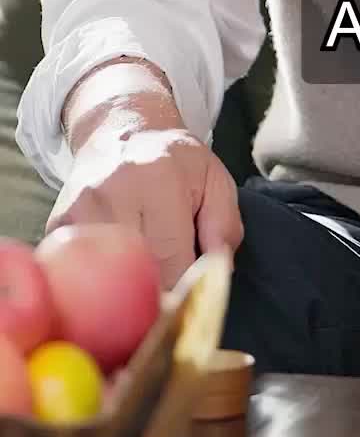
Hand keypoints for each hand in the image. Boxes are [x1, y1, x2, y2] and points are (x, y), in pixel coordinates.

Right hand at [50, 68, 242, 288]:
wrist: (123, 132)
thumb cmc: (175, 162)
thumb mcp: (215, 181)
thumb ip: (225, 227)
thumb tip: (216, 275)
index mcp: (159, 181)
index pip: (171, 261)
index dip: (182, 292)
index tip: (188, 303)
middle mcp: (113, 193)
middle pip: (135, 274)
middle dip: (154, 293)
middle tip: (166, 297)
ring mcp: (79, 209)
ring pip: (104, 278)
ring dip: (124, 289)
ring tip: (141, 280)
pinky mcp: (58, 223)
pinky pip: (78, 270)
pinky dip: (98, 279)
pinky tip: (114, 268)